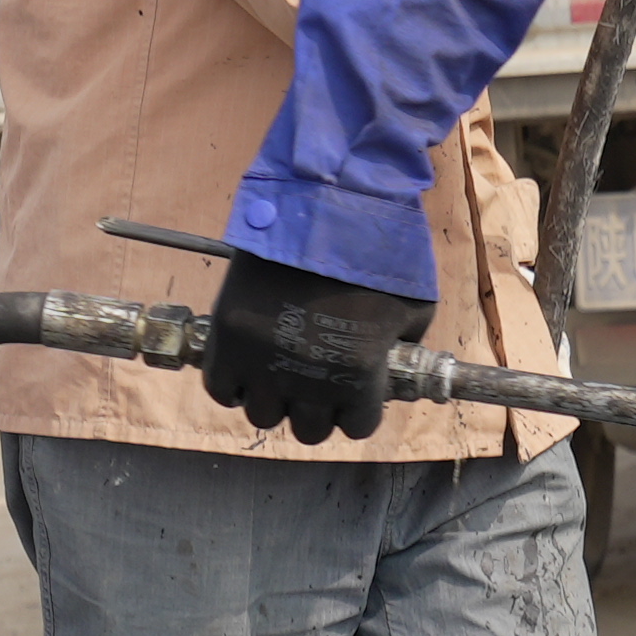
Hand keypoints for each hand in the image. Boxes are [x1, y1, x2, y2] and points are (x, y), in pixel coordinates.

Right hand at [196, 249, 431, 441]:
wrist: (322, 205)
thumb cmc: (378, 252)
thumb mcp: (414, 308)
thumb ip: (403, 346)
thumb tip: (393, 367)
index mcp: (359, 376)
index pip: (356, 427)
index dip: (355, 410)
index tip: (349, 391)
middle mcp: (311, 379)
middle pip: (309, 430)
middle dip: (315, 409)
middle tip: (313, 382)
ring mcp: (264, 361)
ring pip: (264, 416)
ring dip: (274, 399)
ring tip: (278, 372)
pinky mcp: (228, 339)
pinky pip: (221, 389)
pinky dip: (233, 384)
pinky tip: (247, 366)